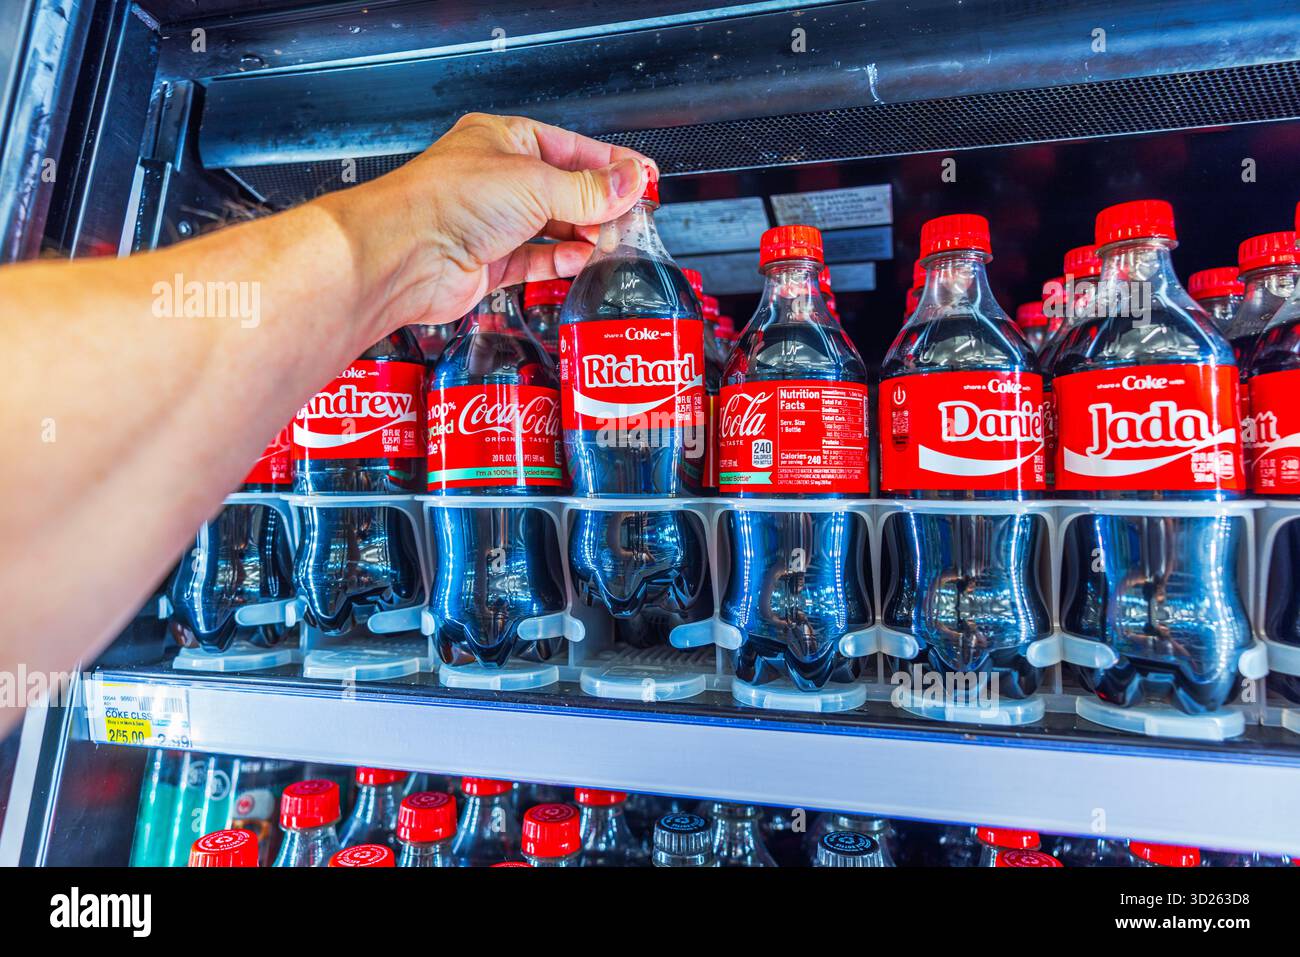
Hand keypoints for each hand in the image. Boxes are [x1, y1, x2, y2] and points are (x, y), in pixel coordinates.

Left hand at [320, 112, 652, 340]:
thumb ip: (589, 189)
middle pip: (565, 190)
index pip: (571, 147)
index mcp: (504, 141)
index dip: (610, 163)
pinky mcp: (490, 261)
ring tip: (611, 241)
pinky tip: (581, 259)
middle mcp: (497, 179)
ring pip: (552, 226)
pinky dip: (561, 260)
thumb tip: (630, 182)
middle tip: (631, 217)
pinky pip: (536, 259)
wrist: (405, 253)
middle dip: (599, 205)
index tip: (643, 178)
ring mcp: (492, 222)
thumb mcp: (536, 184)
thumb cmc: (447, 201)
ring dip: (584, 235)